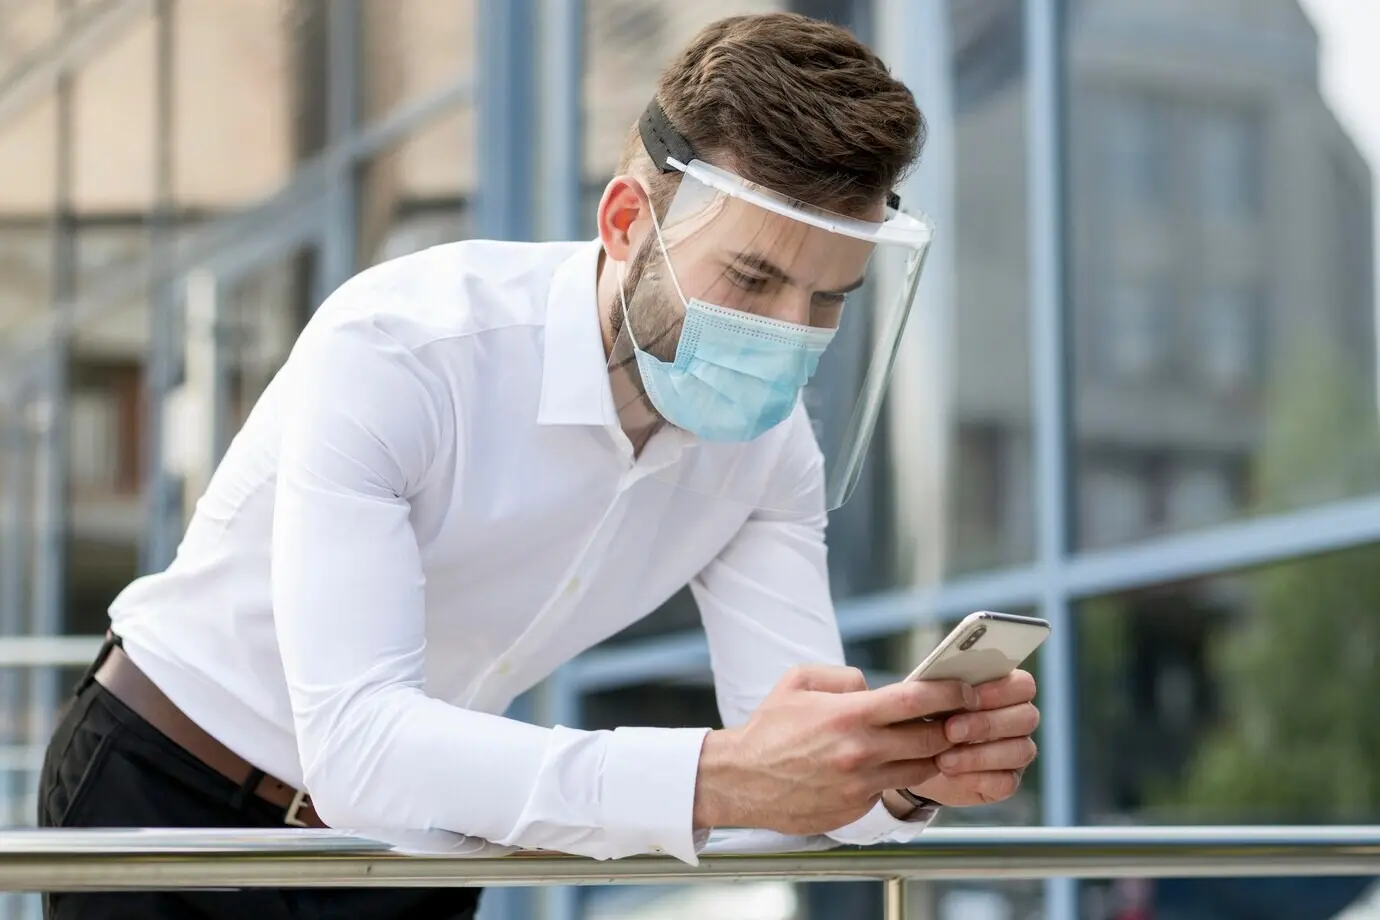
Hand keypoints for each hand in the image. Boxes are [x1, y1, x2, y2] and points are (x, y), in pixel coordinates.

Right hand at [693, 665, 977, 834]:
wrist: (740, 780)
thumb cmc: (769, 728)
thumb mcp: (798, 682)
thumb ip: (843, 677)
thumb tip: (873, 686)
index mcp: (849, 715)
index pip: (917, 701)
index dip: (949, 692)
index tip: (966, 688)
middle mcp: (861, 752)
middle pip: (932, 739)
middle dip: (951, 726)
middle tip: (959, 716)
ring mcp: (861, 784)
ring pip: (920, 769)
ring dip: (933, 755)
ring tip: (932, 741)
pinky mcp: (856, 808)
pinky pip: (892, 790)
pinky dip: (898, 776)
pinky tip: (892, 764)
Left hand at [906, 670, 1039, 806]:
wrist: (915, 759)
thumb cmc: (929, 719)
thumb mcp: (931, 699)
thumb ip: (944, 688)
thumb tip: (944, 687)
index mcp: (1006, 691)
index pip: (1023, 685)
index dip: (1000, 690)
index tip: (967, 697)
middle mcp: (1019, 721)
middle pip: (1027, 718)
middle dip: (986, 724)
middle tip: (950, 730)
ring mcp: (1018, 752)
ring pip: (1020, 751)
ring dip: (979, 755)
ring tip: (944, 758)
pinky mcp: (1008, 782)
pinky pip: (1007, 782)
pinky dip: (977, 778)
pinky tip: (952, 773)